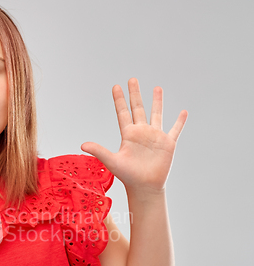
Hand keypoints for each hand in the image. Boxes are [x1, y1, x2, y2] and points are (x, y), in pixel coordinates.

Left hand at [81, 78, 187, 194]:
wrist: (144, 187)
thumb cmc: (128, 176)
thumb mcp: (112, 161)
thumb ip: (99, 151)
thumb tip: (82, 145)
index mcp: (128, 135)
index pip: (123, 113)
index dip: (119, 100)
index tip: (116, 86)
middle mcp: (141, 133)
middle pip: (138, 108)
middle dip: (135, 94)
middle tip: (132, 79)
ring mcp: (155, 137)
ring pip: (156, 114)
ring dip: (157, 101)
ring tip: (157, 87)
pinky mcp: (168, 143)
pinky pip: (175, 129)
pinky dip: (180, 121)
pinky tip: (184, 112)